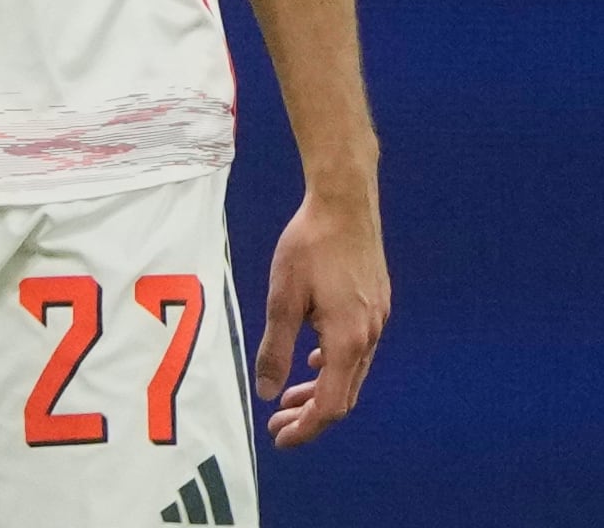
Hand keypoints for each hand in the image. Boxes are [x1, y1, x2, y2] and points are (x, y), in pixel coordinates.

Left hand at [257, 187, 388, 445]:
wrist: (345, 204)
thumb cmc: (309, 246)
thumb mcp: (282, 298)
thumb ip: (275, 348)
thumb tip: (268, 392)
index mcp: (348, 340)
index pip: (332, 404)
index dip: (307, 428)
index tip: (281, 439)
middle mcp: (370, 336)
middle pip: (343, 394)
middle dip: (310, 415)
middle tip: (277, 425)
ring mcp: (377, 321)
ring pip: (350, 372)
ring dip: (320, 389)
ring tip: (288, 397)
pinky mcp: (374, 306)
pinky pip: (355, 349)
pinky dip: (332, 364)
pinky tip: (311, 358)